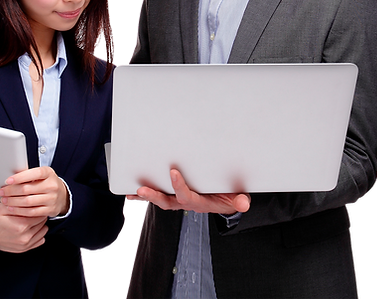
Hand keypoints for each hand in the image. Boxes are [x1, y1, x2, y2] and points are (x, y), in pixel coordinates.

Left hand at [0, 166, 69, 217]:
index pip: (33, 173)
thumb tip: (10, 173)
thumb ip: (28, 174)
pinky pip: (31, 212)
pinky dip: (19, 211)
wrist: (62, 195)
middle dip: (11, 191)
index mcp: (48, 173)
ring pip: (28, 201)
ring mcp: (52, 198)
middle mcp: (52, 185)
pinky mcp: (50, 210)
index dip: (19, 177)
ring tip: (4, 200)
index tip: (7, 181)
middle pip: (27, 189)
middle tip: (1, 192)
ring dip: (13, 201)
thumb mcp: (41, 175)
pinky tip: (11, 208)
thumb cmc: (47, 182)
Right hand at [0, 203, 47, 253]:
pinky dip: (38, 233)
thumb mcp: (2, 207)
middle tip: (31, 209)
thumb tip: (31, 199)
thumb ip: (18, 203)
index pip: (40, 213)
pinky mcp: (22, 249)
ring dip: (39, 224)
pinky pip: (40, 241)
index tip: (33, 203)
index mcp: (20, 226)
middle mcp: (24, 238)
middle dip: (39, 214)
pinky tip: (31, 227)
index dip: (37, 206)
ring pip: (43, 231)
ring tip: (30, 218)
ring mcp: (24, 246)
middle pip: (42, 222)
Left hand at [128, 169, 250, 214]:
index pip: (186, 196)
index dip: (179, 186)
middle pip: (168, 202)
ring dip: (147, 195)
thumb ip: (238, 201)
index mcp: (200, 202)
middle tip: (142, 189)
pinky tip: (133, 190)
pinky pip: (160, 194)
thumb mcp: (237, 197)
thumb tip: (244, 203)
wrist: (227, 202)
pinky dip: (147, 194)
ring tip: (133, 191)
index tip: (173, 172)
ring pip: (161, 199)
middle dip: (155, 196)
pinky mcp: (176, 194)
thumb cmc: (229, 196)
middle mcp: (186, 202)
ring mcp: (180, 199)